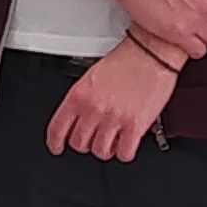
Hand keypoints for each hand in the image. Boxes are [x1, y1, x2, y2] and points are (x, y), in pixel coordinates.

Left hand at [45, 40, 177, 162]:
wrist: (151, 52)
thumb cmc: (126, 59)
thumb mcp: (92, 75)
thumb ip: (82, 98)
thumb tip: (78, 116)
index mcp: (78, 95)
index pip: (57, 129)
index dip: (55, 142)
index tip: (57, 147)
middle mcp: (94, 109)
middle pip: (79, 143)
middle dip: (85, 143)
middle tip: (92, 138)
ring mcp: (114, 119)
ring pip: (100, 152)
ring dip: (105, 149)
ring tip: (112, 140)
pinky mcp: (135, 126)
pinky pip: (124, 153)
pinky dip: (125, 152)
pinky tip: (126, 143)